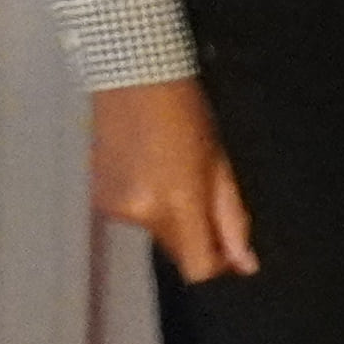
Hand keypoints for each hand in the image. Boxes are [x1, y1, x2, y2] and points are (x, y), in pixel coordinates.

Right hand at [89, 78, 258, 282]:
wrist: (131, 74)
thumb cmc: (186, 110)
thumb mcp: (219, 162)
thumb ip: (231, 218)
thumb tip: (245, 264)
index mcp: (177, 203)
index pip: (198, 269)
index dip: (218, 266)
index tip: (228, 249)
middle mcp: (140, 214)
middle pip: (176, 251)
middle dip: (194, 233)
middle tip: (200, 188)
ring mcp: (115, 208)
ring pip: (154, 232)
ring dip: (168, 215)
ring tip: (168, 167)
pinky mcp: (99, 198)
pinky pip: (133, 214)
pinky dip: (145, 201)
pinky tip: (145, 164)